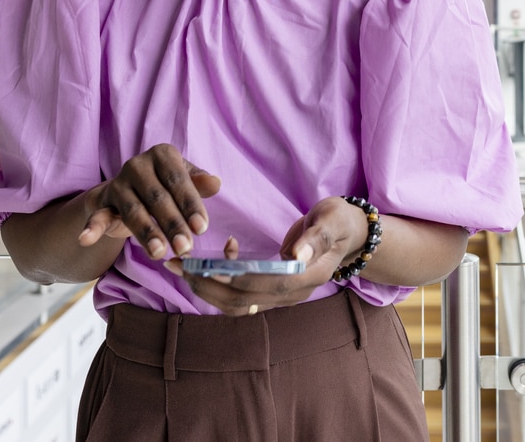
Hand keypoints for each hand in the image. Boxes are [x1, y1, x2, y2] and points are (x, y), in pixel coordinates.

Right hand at [78, 143, 220, 259]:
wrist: (129, 189)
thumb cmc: (165, 185)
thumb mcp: (183, 182)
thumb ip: (198, 183)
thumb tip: (216, 183)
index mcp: (163, 155)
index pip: (178, 181)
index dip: (190, 205)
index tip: (201, 228)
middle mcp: (138, 165)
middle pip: (157, 198)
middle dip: (172, 225)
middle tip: (185, 247)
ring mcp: (118, 183)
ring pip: (134, 211)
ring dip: (147, 233)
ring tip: (160, 253)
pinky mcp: (102, 202)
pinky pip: (98, 215)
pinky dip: (92, 228)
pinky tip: (86, 239)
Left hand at [163, 196, 367, 316]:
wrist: (347, 233)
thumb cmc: (339, 221)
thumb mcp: (332, 219)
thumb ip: (315, 237)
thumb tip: (295, 256)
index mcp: (308, 277)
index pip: (267, 286)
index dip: (236, 279)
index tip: (207, 267)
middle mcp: (292, 294)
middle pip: (244, 301)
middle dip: (208, 285)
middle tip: (178, 265)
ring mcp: (280, 296)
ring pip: (237, 304)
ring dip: (206, 288)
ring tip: (181, 267)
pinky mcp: (270, 290)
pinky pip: (240, 294)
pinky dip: (221, 280)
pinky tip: (221, 252)